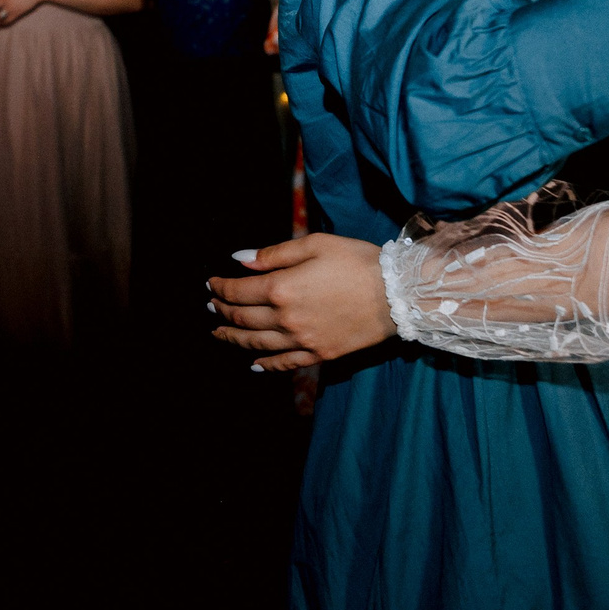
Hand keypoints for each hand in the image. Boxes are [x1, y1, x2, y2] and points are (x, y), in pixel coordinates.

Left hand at [209, 235, 397, 370]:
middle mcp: (287, 319)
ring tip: (219, 333)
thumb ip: (274, 253)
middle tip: (211, 307)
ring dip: (233, 338)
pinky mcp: (319, 354)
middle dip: (222, 312)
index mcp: (282, 288)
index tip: (211, 284)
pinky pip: (285, 363)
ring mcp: (302, 340)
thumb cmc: (357, 261)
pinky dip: (265, 365)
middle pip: (244, 318)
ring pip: (257, 343)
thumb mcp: (315, 244)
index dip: (221, 288)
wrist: (397, 294)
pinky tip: (253, 364)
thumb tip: (239, 259)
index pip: (239, 291)